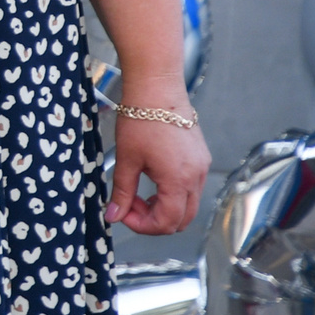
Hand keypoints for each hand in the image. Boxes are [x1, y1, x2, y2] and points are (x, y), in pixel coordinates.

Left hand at [107, 85, 208, 234]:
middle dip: (154, 220)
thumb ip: (121, 191)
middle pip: (182, 219)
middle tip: (130, 205)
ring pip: (188, 205)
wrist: (157, 88)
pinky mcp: (200, 159)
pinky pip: (192, 188)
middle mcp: (196, 177)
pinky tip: (153, 179)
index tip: (123, 214)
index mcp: (178, 180)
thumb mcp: (126, 158)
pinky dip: (173, 193)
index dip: (142, 225)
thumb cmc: (141, 118)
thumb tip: (114, 214)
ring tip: (139, 193)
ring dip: (164, 207)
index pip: (167, 222)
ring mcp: (201, 168)